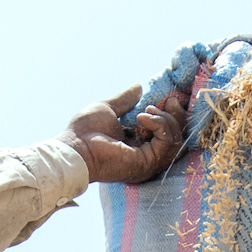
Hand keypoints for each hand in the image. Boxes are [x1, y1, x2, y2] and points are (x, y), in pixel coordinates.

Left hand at [68, 83, 190, 185]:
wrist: (75, 147)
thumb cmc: (85, 131)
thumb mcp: (109, 109)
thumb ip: (125, 101)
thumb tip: (139, 88)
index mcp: (138, 147)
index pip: (166, 133)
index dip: (171, 115)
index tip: (169, 99)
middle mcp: (146, 157)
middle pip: (176, 138)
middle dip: (174, 116)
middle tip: (168, 101)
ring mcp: (148, 163)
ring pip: (174, 141)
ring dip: (165, 120)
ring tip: (146, 112)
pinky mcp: (147, 164)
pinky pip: (166, 144)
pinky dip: (159, 126)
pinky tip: (142, 118)